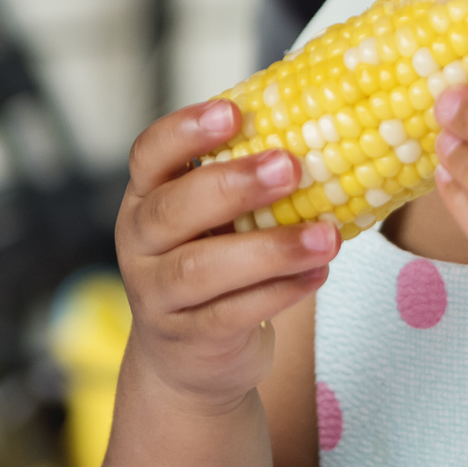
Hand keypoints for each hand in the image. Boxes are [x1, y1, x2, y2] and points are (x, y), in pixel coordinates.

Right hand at [115, 100, 340, 412]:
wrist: (192, 354)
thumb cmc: (219, 259)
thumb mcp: (219, 217)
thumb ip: (250, 178)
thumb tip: (327, 125)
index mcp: (147, 195)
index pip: (149, 154)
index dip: (185, 131)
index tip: (234, 112)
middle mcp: (140, 242)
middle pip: (172, 209)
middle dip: (233, 186)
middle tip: (290, 167)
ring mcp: (156, 295)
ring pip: (201, 269)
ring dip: (270, 249)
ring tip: (326, 236)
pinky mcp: (187, 338)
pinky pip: (231, 314)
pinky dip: (280, 292)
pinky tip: (319, 273)